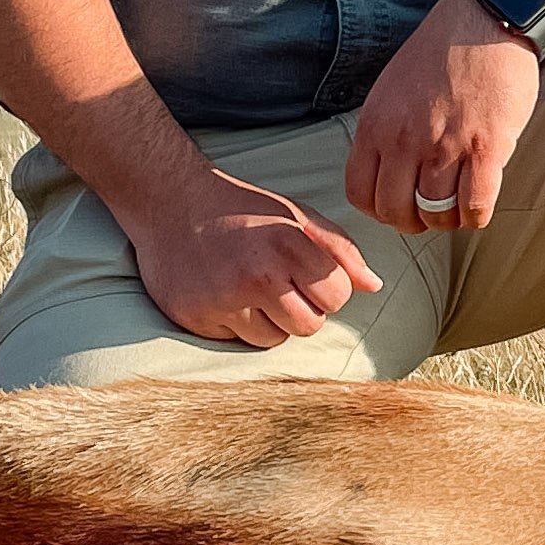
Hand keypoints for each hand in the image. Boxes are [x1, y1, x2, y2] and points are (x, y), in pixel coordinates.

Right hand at [119, 164, 384, 347]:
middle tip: (279, 284)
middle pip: (310, 326)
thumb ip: (340, 249)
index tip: (307, 273)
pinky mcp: (197, 318)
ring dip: (270, 321)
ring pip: (274, 340)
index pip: (337, 296)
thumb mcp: (295, 215)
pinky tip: (226, 295)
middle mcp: (257, 275)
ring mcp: (225, 300)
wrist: (171, 203)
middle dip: (303, 310)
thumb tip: (374, 286)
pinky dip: (238, 325)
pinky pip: (238, 341)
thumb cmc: (242, 210)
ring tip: (250, 289)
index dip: (327, 287)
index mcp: (288, 245)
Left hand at [346, 0, 543, 231]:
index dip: (378, 210)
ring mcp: (445, 146)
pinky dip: (475, 217)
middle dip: (412, 221)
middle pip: (396, 211)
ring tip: (456, 208)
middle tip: (428, 214)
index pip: (360, 193)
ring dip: (447, 220)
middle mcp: (405, 139)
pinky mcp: (486, 148)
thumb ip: (383, 130)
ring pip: (436, 214)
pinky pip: (474, 206)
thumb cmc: (441, 54)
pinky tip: (478, 208)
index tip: (397, 206)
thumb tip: (384, 172)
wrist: (486, 22)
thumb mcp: (391, 88)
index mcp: (376, 124)